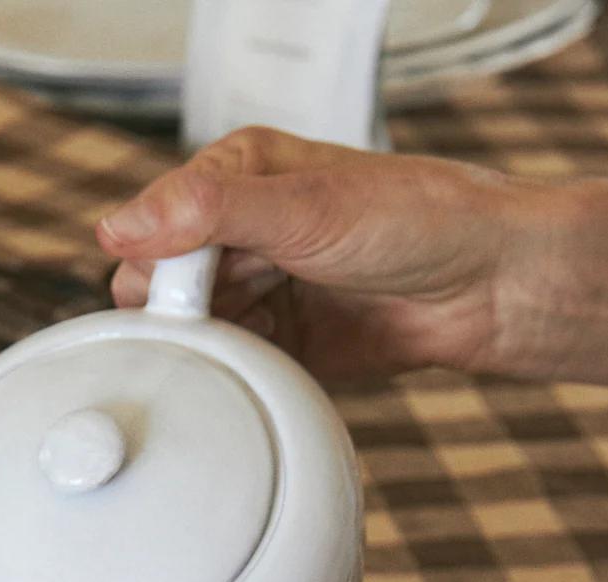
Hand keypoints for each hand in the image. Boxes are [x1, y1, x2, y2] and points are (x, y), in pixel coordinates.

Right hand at [96, 126, 607, 389]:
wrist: (487, 285)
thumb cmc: (417, 222)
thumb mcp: (303, 208)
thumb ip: (210, 213)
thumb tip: (121, 225)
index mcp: (236, 177)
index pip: (151, 230)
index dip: (157, 273)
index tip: (185, 301)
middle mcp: (241, 232)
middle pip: (163, 291)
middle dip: (183, 318)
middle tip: (227, 328)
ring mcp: (260, 290)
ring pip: (194, 336)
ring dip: (213, 351)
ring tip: (261, 343)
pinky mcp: (280, 343)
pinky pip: (231, 370)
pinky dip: (239, 377)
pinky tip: (269, 370)